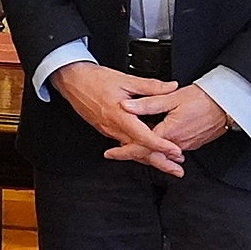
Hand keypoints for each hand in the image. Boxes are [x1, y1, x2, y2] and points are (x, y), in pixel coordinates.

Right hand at [52, 61, 183, 171]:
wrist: (73, 81)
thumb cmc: (94, 80)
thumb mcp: (126, 80)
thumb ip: (151, 86)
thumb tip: (171, 87)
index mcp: (120, 116)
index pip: (144, 137)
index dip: (161, 146)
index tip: (175, 151)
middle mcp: (114, 128)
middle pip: (139, 151)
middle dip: (160, 162)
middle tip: (177, 170)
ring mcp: (110, 131)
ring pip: (133, 151)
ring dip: (151, 159)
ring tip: (168, 164)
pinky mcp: (107, 130)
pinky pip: (125, 144)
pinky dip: (139, 151)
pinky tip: (149, 152)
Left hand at [122, 84, 231, 172]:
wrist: (228, 104)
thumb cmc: (204, 98)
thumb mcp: (172, 97)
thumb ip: (148, 103)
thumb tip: (127, 106)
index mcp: (169, 132)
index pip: (141, 147)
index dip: (123, 151)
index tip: (110, 153)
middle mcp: (177, 143)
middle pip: (149, 153)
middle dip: (131, 153)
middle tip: (115, 152)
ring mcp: (185, 145)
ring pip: (159, 152)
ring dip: (145, 151)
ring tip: (129, 147)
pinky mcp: (191, 143)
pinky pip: (170, 149)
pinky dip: (159, 148)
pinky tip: (153, 142)